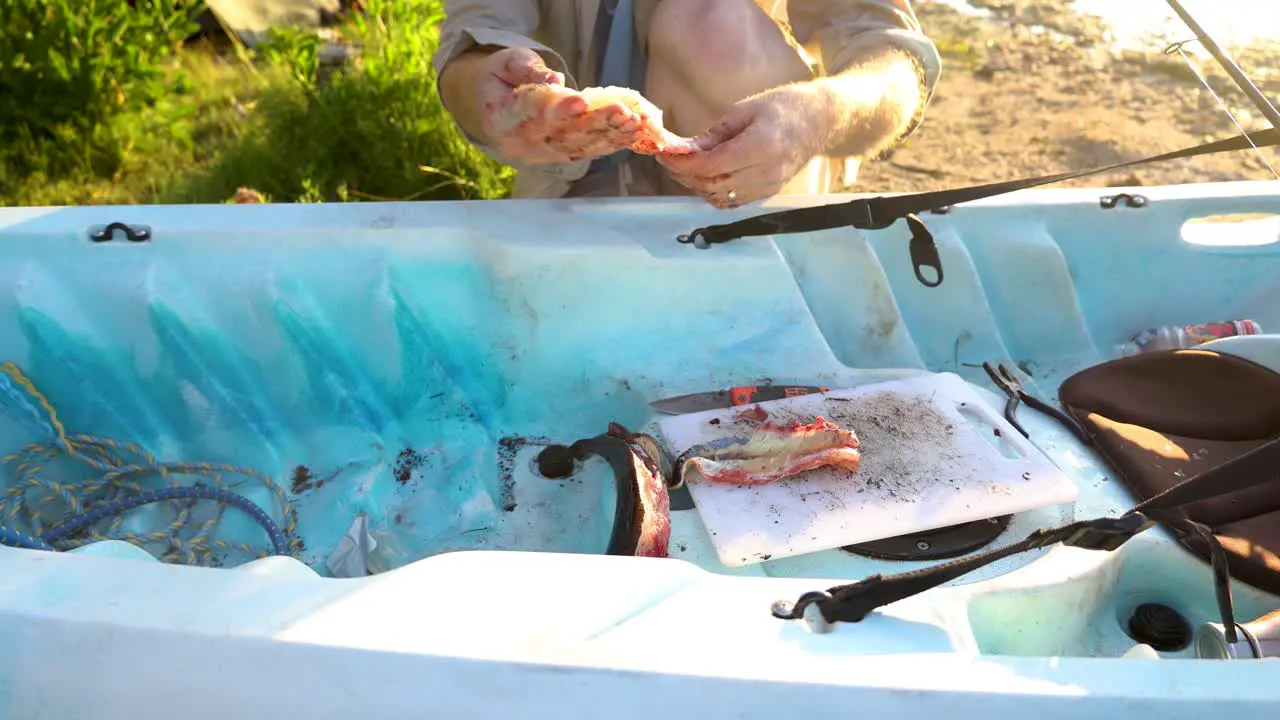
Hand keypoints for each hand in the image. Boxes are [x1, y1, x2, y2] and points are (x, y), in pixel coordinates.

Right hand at [477, 48, 647, 164]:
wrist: (494, 105)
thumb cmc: (502, 77)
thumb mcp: (507, 63)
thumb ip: (527, 69)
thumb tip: (553, 80)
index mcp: (501, 118)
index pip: (531, 114)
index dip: (558, 109)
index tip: (582, 101)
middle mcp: (521, 144)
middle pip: (562, 135)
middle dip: (596, 124)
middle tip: (624, 113)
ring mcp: (541, 154)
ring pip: (579, 147)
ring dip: (610, 135)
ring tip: (635, 123)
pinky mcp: (558, 157)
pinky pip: (587, 152)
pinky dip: (612, 143)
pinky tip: (633, 134)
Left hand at [658, 85, 831, 207]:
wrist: (822, 121)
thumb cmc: (785, 107)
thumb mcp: (745, 109)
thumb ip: (714, 134)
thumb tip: (685, 148)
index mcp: (760, 147)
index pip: (710, 166)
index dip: (682, 163)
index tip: (664, 153)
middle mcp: (765, 173)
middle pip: (712, 185)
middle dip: (685, 175)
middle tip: (669, 159)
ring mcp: (768, 187)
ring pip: (720, 198)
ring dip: (697, 185)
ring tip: (683, 167)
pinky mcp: (768, 193)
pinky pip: (733, 200)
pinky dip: (713, 191)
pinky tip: (705, 176)